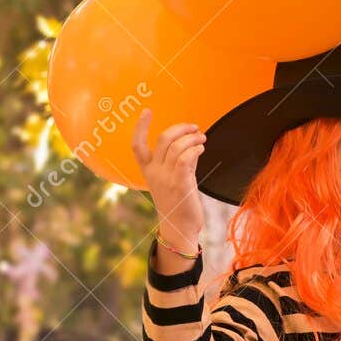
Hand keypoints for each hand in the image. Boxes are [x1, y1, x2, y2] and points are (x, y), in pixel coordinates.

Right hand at [131, 110, 204, 254]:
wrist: (179, 229)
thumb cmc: (179, 204)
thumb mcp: (174, 180)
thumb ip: (179, 161)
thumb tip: (192, 143)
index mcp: (149, 171)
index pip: (138, 146)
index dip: (140, 127)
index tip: (147, 111)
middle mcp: (154, 173)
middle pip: (164, 139)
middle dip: (181, 128)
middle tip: (195, 128)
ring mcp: (166, 179)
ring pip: (177, 146)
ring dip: (193, 138)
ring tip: (202, 139)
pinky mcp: (180, 184)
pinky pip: (186, 158)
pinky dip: (195, 148)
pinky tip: (201, 149)